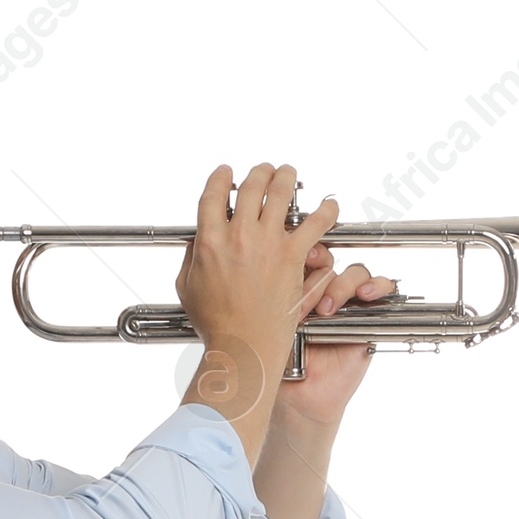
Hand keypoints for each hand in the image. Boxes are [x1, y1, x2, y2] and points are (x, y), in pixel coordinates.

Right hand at [176, 163, 336, 457]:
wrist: (242, 346)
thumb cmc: (216, 326)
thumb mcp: (188, 288)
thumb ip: (191, 259)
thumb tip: (196, 242)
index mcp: (210, 240)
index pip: (214, 194)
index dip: (222, 178)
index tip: (227, 174)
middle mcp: (239, 235)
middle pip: (251, 186)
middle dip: (259, 173)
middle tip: (265, 172)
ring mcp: (268, 243)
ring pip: (281, 192)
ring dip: (286, 178)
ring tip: (289, 175)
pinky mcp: (293, 256)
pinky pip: (315, 223)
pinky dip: (326, 210)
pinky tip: (330, 205)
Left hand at [274, 245, 398, 422]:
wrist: (303, 397)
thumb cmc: (283, 367)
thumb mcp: (269, 334)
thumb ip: (266, 309)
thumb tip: (250, 284)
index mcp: (297, 289)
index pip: (303, 257)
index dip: (300, 257)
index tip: (288, 266)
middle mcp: (323, 292)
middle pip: (328, 263)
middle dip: (315, 281)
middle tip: (303, 309)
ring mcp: (347, 302)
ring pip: (353, 273)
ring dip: (341, 287)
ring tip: (327, 309)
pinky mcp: (369, 315)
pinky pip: (382, 289)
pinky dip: (377, 285)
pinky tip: (365, 295)